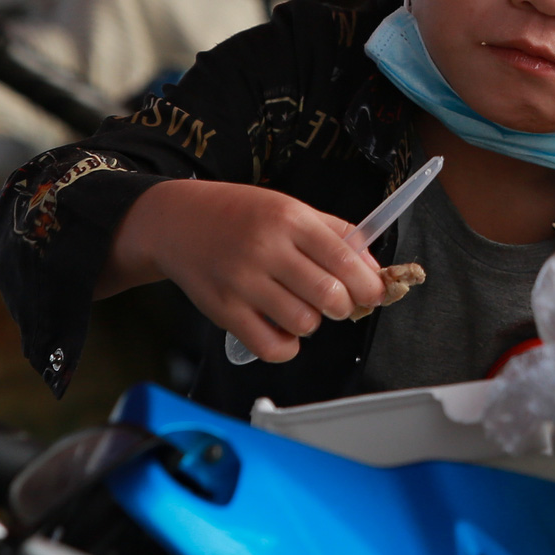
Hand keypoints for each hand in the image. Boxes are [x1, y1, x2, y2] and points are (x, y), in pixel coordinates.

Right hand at [106, 180, 388, 363]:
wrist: (178, 221)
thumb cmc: (242, 215)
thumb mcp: (291, 208)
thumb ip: (336, 235)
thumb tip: (374, 268)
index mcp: (290, 219)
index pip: (345, 259)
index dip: (369, 284)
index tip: (375, 293)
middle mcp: (266, 249)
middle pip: (329, 295)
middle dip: (345, 305)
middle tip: (339, 302)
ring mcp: (242, 282)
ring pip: (303, 323)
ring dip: (313, 322)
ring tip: (304, 308)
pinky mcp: (223, 310)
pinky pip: (270, 346)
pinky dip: (287, 346)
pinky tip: (285, 330)